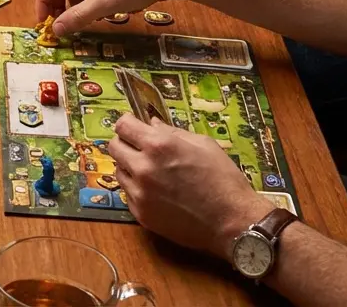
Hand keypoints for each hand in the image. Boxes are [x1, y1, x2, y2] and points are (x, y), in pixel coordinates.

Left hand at [110, 114, 272, 259]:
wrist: (233, 222)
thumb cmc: (224, 180)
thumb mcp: (204, 145)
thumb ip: (173, 133)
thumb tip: (152, 124)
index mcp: (158, 146)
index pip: (123, 126)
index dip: (128, 124)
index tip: (133, 127)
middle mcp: (143, 168)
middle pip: (114, 147)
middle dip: (125, 144)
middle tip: (140, 149)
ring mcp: (139, 193)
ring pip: (119, 171)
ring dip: (130, 168)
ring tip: (154, 173)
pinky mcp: (140, 213)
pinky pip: (128, 194)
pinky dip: (137, 190)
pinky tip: (158, 193)